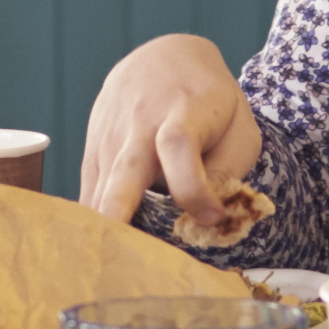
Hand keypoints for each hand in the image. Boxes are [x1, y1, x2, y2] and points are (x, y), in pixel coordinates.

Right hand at [81, 35, 259, 237]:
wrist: (165, 57)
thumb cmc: (211, 102)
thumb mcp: (239, 128)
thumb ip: (226, 171)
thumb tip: (205, 218)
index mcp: (182, 113)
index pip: (179, 148)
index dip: (193, 187)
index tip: (212, 216)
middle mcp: (138, 123)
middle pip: (124, 170)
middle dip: (118, 212)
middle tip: (118, 254)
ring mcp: (108, 135)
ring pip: (100, 190)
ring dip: (106, 230)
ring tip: (113, 271)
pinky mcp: (91, 149)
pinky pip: (89, 193)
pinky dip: (95, 222)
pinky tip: (103, 250)